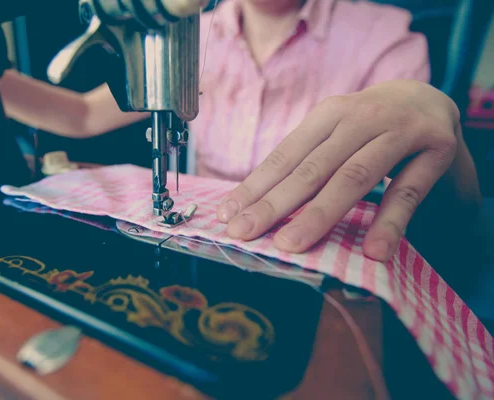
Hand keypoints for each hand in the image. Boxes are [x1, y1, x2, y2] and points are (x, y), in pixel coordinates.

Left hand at [217, 80, 460, 260]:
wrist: (429, 99)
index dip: (255, 186)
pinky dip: (389, 223)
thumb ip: (306, 161)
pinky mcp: (434, 149)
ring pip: (353, 177)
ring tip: (291, 245)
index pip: (285, 155)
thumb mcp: (335, 132)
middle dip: (275, 204)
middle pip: (312, 168)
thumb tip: (257, 203)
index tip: (227, 215)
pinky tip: (374, 252)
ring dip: (319, 214)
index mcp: (328, 113)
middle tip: (245, 233)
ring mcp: (398, 130)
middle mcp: (359, 117)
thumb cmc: (368, 126)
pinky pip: (407, 192)